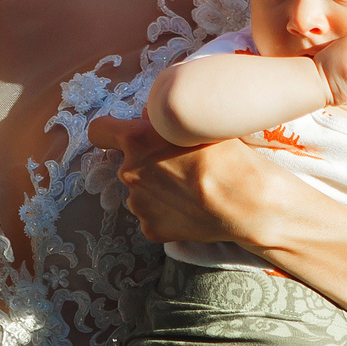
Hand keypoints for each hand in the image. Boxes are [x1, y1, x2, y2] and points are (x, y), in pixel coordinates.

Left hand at [91, 114, 287, 245]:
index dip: (109, 130)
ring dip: (157, 189)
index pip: (99, 130)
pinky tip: (191, 209)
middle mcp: (129, 172)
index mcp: (136, 140)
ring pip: (140, 191)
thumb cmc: (228, 156)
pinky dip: (167, 213)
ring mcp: (138, 204)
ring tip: (190, 189)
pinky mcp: (150, 228)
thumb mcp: (196, 122)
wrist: (248, 202)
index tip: (119, 135)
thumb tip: (147, 117)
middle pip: (128, 163)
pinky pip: (152, 215)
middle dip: (147, 163)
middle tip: (181, 166)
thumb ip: (163, 118)